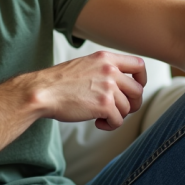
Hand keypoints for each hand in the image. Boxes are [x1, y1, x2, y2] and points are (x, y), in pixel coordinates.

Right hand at [13, 51, 146, 130]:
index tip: (134, 89)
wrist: (42, 91)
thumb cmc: (59, 82)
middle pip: (137, 90)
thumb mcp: (85, 65)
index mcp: (106, 58)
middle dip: (132, 104)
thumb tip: (122, 86)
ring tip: (101, 117)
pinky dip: (110, 125)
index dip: (142, 80)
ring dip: (116, 116)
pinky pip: (118, 121)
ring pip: (127, 108)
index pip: (139, 65)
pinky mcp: (104, 105)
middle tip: (119, 110)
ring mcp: (108, 87)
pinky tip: (97, 123)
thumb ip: (104, 70)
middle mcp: (110, 70)